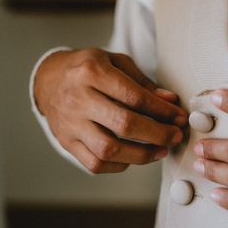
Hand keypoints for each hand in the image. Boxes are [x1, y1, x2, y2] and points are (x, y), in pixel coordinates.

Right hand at [34, 48, 186, 172]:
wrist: (49, 80)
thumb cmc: (87, 69)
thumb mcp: (115, 63)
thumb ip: (143, 83)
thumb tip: (170, 102)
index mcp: (91, 72)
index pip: (135, 97)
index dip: (162, 111)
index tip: (179, 118)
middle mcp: (78, 98)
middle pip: (124, 124)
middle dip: (157, 134)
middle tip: (174, 136)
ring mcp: (70, 123)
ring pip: (109, 149)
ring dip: (141, 155)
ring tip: (160, 151)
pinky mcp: (66, 142)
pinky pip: (95, 164)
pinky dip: (119, 165)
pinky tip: (133, 157)